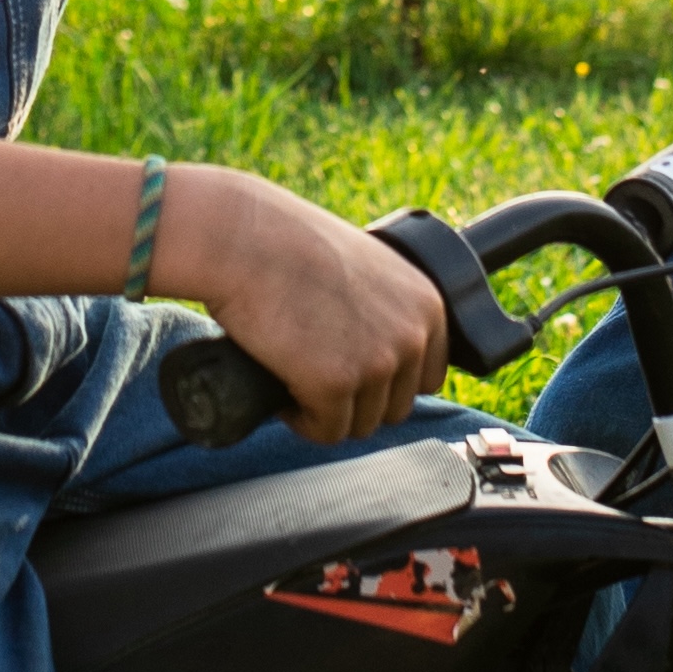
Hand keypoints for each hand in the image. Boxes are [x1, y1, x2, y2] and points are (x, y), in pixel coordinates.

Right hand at [154, 169, 447, 443]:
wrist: (243, 240)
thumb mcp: (365, 266)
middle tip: (317, 376)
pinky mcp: (335, 385)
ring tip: (297, 379)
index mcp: (427, 305)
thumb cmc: (290, 244)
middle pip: (396, 407)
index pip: (428, 377)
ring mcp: (377, 363)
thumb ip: (386, 305)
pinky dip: (302, 419)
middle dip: (357, 401)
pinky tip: (284, 390)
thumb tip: (379, 350)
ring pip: (361, 424)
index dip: (387, 382)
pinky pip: (327, 431)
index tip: (353, 371)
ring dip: (329, 412)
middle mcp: (412, 336)